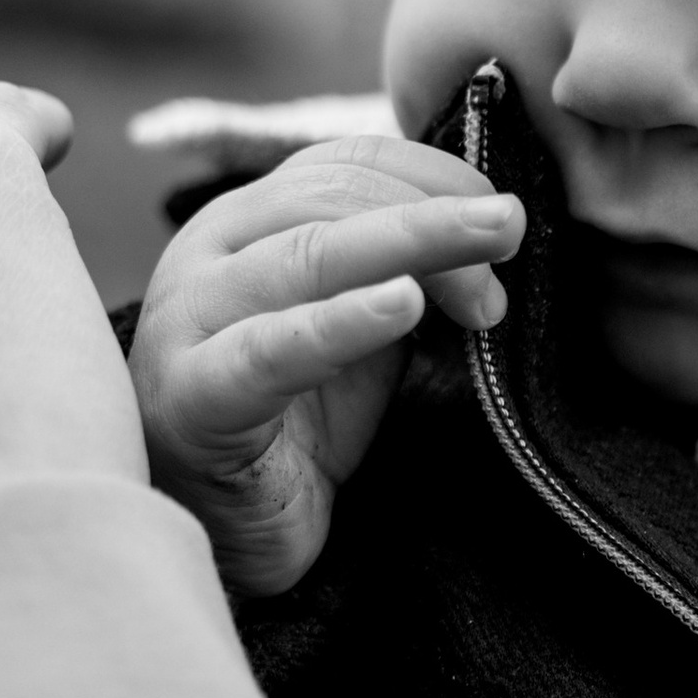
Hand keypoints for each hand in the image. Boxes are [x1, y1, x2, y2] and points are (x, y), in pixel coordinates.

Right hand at [130, 135, 524, 594]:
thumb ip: (404, 270)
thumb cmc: (298, 423)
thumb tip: (493, 226)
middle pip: (328, 199)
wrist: (235, 533)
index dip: (432, 175)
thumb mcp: (364, 327)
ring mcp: (189, 321)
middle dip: (432, 216)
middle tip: (509, 241)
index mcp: (247, 221)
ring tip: (482, 270)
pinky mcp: (192, 395)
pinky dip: (341, 322)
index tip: (502, 214)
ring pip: (305, 257)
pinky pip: (272, 349)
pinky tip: (401, 306)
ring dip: (410, 249)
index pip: (343, 164)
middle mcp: (207, 253)